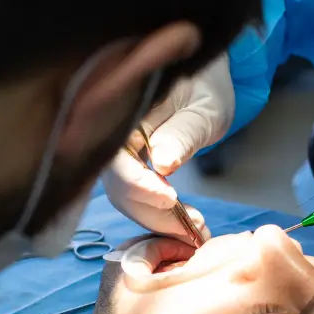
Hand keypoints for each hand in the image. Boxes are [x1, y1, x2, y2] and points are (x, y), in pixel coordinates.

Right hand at [102, 54, 232, 242]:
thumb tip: (162, 165)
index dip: (140, 185)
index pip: (118, 159)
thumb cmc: (203, 89)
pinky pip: (133, 197)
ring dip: (157, 219)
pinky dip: (157, 214)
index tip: (171, 199)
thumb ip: (182, 135)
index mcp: (123, 114)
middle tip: (192, 228)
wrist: (200, 84)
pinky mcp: (127, 170)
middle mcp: (111, 138)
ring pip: (125, 198)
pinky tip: (183, 221)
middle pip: (118, 187)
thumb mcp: (202, 110)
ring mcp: (116, 156)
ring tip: (194, 228)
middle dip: (154, 213)